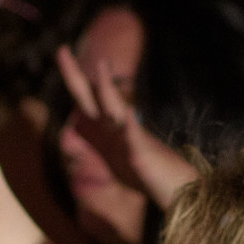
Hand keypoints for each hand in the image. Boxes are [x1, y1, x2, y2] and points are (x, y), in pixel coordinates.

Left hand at [54, 42, 198, 209]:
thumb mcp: (116, 160)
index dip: (75, 79)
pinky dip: (131, 128)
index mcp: (109, 132)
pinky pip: (137, 142)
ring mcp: (132, 142)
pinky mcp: (144, 158)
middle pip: (93, 99)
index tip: (63, 53)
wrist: (183, 194)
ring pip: (116, 112)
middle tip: (61, 49)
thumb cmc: (151, 177)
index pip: (87, 102)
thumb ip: (97, 141)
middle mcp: (119, 131)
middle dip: (76, 76)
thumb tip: (75, 126)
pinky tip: (127, 115)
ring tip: (101, 65)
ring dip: (108, 90)